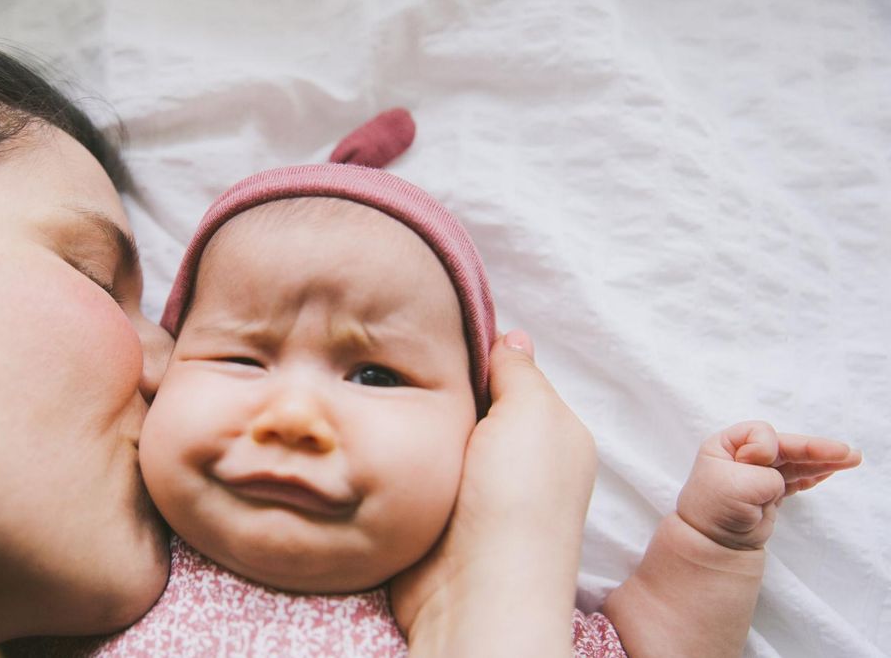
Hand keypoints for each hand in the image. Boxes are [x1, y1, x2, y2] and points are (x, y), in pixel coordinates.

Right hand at [390, 330, 596, 654]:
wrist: (475, 592)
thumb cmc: (516, 500)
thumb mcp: (534, 415)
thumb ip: (519, 371)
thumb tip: (511, 335)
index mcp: (548, 431)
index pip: (506, 372)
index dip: (471, 349)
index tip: (427, 324)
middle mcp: (511, 458)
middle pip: (464, 399)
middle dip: (433, 381)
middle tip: (389, 355)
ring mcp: (468, 487)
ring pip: (430, 430)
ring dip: (407, 417)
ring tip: (368, 386)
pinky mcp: (431, 510)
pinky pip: (407, 464)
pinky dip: (392, 451)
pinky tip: (369, 430)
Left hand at [676, 420, 861, 550]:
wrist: (712, 543)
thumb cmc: (715, 509)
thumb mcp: (736, 485)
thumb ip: (765, 475)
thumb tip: (777, 479)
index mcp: (726, 445)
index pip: (760, 433)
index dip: (765, 448)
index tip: (754, 464)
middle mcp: (741, 456)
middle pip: (785, 446)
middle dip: (815, 448)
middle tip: (846, 452)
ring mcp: (757, 475)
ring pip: (795, 463)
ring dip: (821, 461)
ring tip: (851, 458)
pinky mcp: (768, 492)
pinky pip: (795, 479)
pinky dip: (813, 475)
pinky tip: (831, 471)